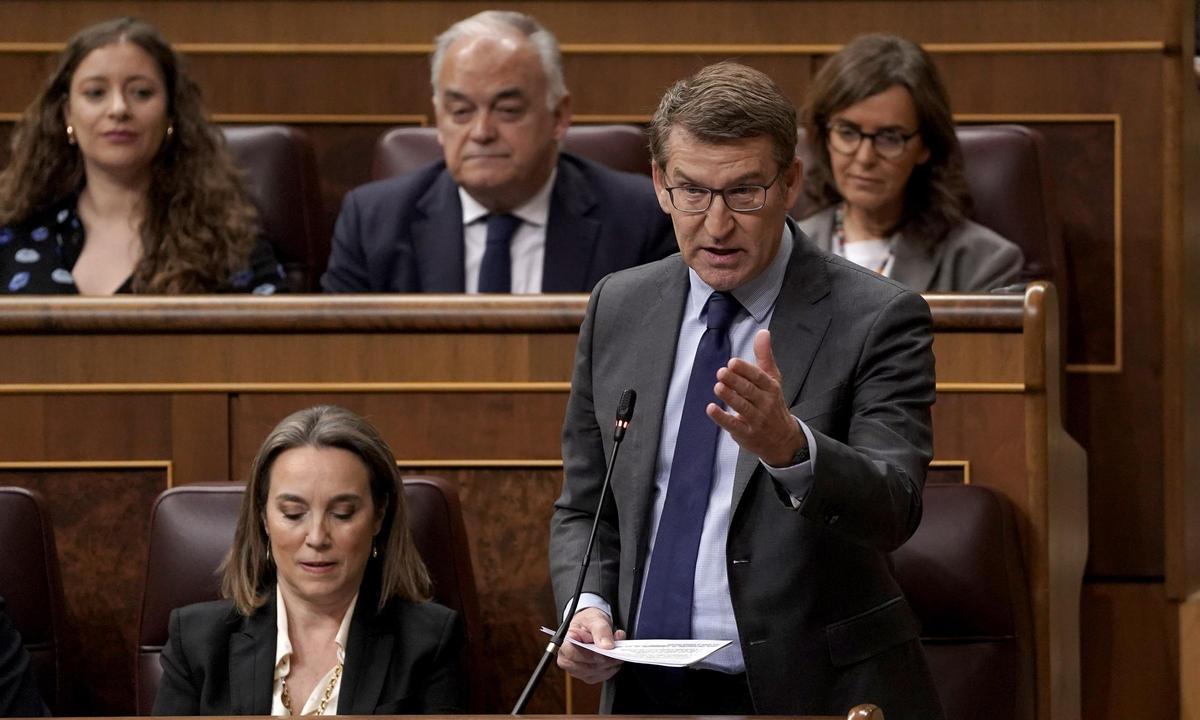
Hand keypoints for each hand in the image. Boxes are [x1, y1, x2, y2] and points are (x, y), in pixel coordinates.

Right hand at [556, 606, 626, 684]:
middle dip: (605, 658)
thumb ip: (601, 630)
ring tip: (617, 649)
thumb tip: (607, 646)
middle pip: (587, 666)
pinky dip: (612, 667)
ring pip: (597, 672)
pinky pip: (603, 675)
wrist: (590, 627)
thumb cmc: (588, 622)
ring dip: (611, 662)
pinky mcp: (588, 676)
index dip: (590, 654)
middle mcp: (567, 660)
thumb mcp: (594, 619)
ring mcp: (577, 670)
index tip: (605, 649)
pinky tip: (614, 657)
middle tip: (617, 647)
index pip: (572, 654)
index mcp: (564, 644)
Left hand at [709, 329, 804, 466]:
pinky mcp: (746, 433)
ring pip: (742, 407)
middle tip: (721, 372)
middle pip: (749, 391)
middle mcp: (765, 403)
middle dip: (735, 381)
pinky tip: (711, 408)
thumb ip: (765, 356)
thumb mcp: (772, 379)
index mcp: (771, 388)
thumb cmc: (773, 404)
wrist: (782, 439)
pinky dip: (722, 417)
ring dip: (729, 397)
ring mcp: (756, 420)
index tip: (733, 362)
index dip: (746, 370)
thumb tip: (762, 332)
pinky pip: (733, 425)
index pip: (759, 377)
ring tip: (718, 387)